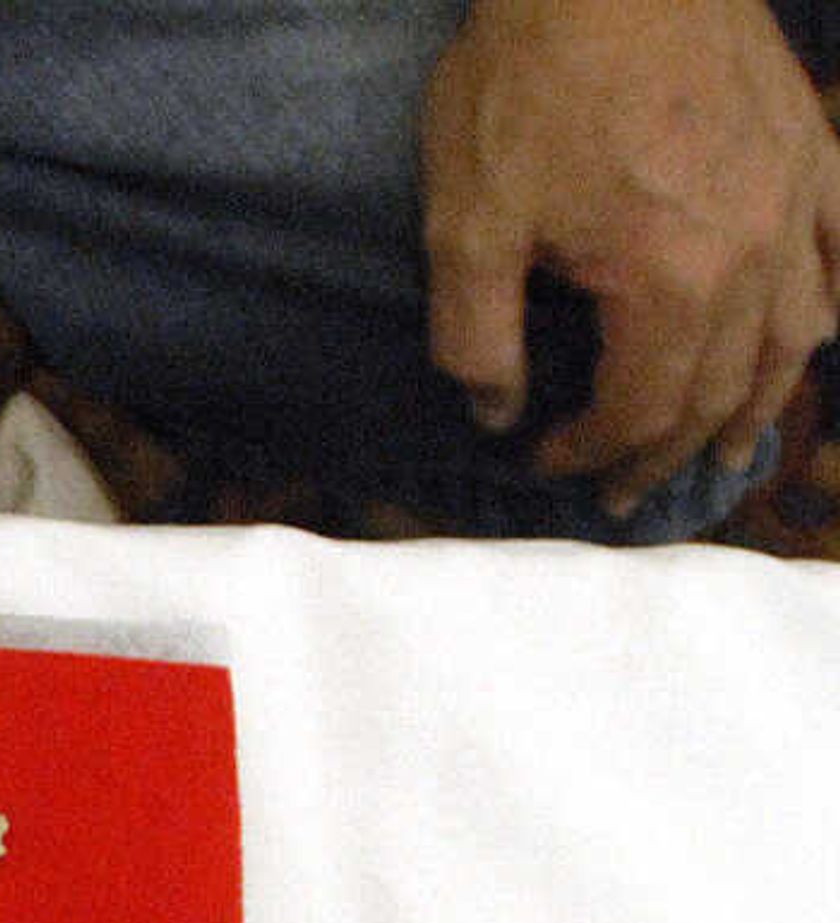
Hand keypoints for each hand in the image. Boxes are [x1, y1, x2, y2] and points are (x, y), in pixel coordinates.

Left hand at [421, 0, 839, 516]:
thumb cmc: (531, 82)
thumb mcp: (467, 223)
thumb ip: (476, 335)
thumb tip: (495, 410)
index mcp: (672, 281)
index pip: (641, 408)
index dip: (591, 451)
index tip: (545, 462)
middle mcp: (754, 252)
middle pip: (720, 388)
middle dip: (667, 452)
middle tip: (628, 493)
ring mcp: (796, 198)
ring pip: (796, 334)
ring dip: (761, 404)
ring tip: (733, 453)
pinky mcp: (811, 149)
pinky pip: (838, 249)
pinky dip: (825, 306)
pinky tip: (813, 337)